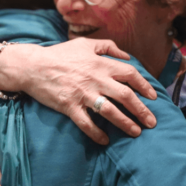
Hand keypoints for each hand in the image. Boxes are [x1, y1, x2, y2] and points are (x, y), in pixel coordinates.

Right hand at [0, 38, 158, 144]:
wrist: (32, 66)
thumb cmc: (59, 54)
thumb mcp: (85, 44)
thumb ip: (107, 47)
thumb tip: (127, 55)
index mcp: (101, 64)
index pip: (130, 74)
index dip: (144, 86)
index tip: (153, 97)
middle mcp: (95, 79)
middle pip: (125, 95)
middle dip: (141, 110)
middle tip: (152, 122)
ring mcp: (82, 94)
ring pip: (110, 111)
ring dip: (125, 123)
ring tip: (136, 132)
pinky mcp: (69, 106)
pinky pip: (86, 123)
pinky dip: (96, 133)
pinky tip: (105, 141)